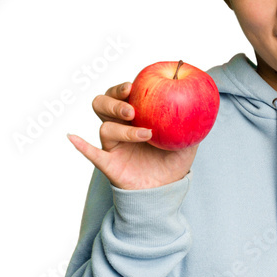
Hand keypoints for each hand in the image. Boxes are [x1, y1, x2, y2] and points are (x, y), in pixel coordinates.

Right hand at [68, 81, 197, 189]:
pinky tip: (73, 137)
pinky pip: (92, 154)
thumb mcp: (188, 142)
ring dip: (124, 129)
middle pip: (103, 104)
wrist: (166, 190)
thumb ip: (193, 125)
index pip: (121, 94)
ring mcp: (113, 145)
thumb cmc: (173, 162)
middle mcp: (119, 127)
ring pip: (105, 128)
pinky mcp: (109, 164)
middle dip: (114, 102)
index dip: (122, 88)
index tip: (133, 86)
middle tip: (131, 108)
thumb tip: (203, 105)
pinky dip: (81, 145)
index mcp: (134, 116)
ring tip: (145, 133)